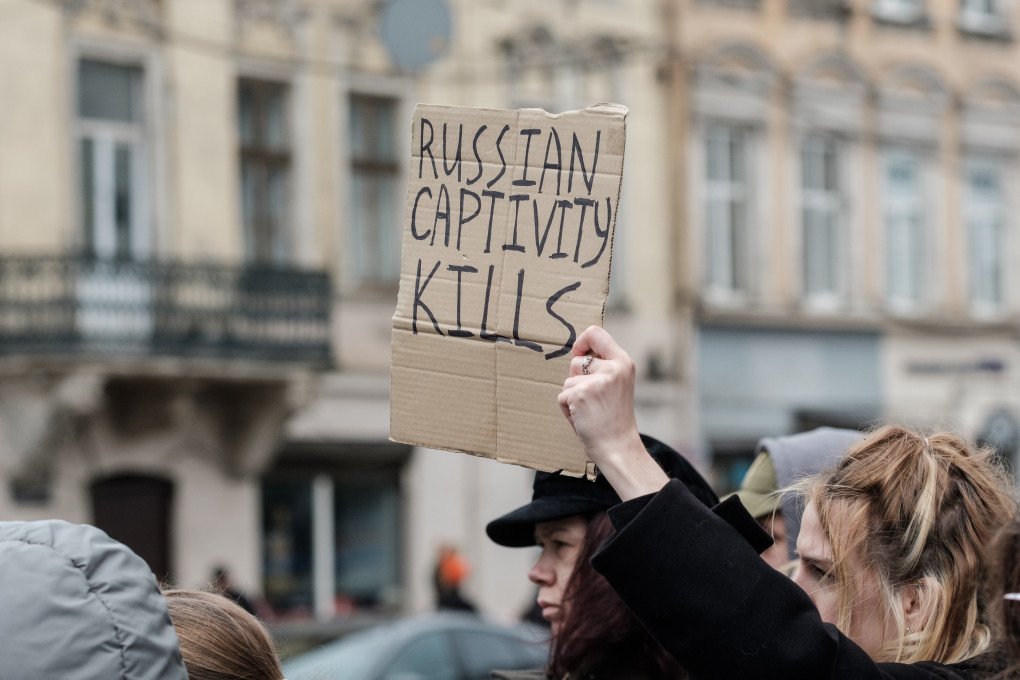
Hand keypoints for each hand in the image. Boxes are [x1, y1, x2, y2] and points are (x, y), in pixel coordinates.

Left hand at [558, 325, 639, 462]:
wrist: (618, 447)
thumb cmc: (614, 419)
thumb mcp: (616, 384)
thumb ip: (602, 367)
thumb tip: (577, 354)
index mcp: (623, 362)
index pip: (596, 333)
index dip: (581, 342)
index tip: (579, 353)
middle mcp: (612, 368)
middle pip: (576, 361)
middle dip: (576, 380)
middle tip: (593, 400)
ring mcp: (596, 381)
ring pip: (567, 381)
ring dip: (572, 397)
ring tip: (589, 411)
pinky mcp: (580, 394)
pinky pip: (562, 397)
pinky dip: (568, 410)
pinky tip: (583, 419)